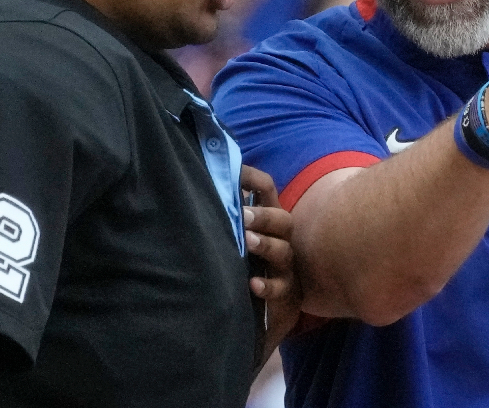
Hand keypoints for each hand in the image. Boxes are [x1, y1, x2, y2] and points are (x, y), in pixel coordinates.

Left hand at [240, 165, 300, 346]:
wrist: (262, 316)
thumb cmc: (245, 269)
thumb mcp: (235, 240)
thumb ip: (225, 217)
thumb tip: (202, 186)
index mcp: (267, 223)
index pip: (267, 191)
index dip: (254, 180)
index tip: (236, 173)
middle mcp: (281, 241)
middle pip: (283, 220)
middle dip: (264, 216)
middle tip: (244, 214)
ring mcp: (286, 268)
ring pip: (284, 251)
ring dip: (265, 244)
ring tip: (247, 241)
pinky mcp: (287, 295)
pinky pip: (282, 288)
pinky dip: (267, 285)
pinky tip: (253, 283)